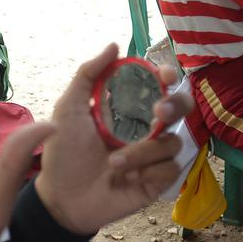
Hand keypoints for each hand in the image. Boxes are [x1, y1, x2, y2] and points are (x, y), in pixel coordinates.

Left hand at [35, 44, 190, 235]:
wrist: (60, 196)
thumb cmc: (63, 151)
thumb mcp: (69, 109)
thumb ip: (88, 75)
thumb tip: (114, 45)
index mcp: (129, 109)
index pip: (160, 86)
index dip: (169, 76)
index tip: (164, 75)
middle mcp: (146, 128)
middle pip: (182, 108)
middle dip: (176, 105)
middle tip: (159, 111)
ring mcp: (153, 155)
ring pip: (173, 141)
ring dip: (143, 151)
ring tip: (113, 162)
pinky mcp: (156, 181)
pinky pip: (169, 169)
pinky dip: (148, 171)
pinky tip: (126, 178)